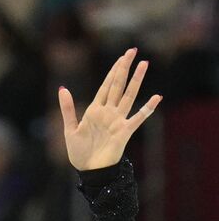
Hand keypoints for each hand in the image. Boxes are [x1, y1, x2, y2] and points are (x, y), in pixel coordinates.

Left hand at [59, 49, 161, 170]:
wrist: (89, 170)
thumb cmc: (79, 152)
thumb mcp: (69, 128)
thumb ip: (68, 108)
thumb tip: (62, 88)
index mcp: (95, 110)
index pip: (106, 85)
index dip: (113, 70)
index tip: (122, 56)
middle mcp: (108, 112)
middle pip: (118, 85)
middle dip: (125, 68)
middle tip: (133, 50)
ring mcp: (117, 120)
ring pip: (128, 96)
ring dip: (136, 80)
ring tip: (144, 64)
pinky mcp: (124, 132)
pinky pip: (138, 118)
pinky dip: (147, 108)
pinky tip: (156, 97)